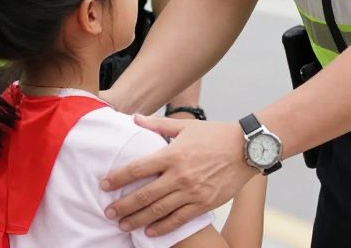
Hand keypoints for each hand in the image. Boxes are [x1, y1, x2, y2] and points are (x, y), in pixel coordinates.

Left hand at [101, 115, 253, 236]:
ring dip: (138, 220)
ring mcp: (192, 192)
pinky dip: (162, 228)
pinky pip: (178, 220)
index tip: (104, 184)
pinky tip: (149, 232)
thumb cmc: (215, 135)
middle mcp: (179, 175)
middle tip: (108, 212)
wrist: (246, 149)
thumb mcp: (185, 127)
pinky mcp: (204, 204)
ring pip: (158, 210)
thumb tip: (135, 119)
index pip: (137, 168)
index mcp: (172, 154)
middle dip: (123, 205)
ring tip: (123, 225)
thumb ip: (158, 125)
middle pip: (144, 194)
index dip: (118, 177)